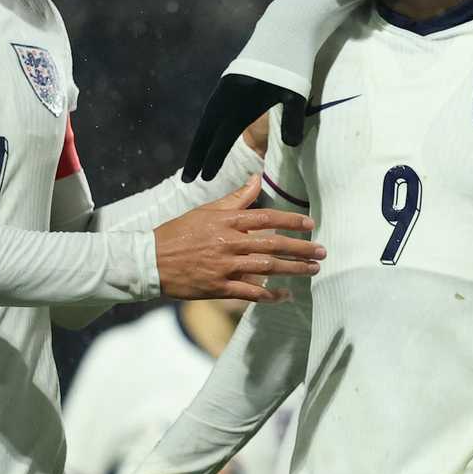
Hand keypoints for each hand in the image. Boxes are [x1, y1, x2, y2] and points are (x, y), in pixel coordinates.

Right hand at [154, 176, 322, 301]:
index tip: (310, 224)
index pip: (266, 218)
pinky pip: (249, 293)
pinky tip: (285, 295)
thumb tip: (256, 179)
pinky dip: (269, 295)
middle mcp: (228, 243)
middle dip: (301, 248)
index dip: (291, 221)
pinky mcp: (218, 288)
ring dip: (293, 270)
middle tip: (322, 252)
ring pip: (266, 268)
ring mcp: (224, 267)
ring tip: (313, 270)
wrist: (150, 260)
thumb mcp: (206, 211)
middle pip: (272, 244)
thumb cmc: (179, 233)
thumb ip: (235, 198)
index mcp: (226, 222)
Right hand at [183, 74, 305, 181]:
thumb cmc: (291, 64)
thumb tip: (291, 146)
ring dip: (201, 140)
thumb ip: (292, 121)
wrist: (284, 30)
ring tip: (195, 159)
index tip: (204, 178)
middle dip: (196, 155)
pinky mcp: (230, 82)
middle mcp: (227, 97)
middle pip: (206, 131)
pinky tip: (210, 132)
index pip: (221, 138)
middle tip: (187, 178)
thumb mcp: (295, 94)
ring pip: (208, 119)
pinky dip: (209, 125)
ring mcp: (226, 88)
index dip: (212, 158)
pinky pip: (214, 109)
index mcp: (239, 102)